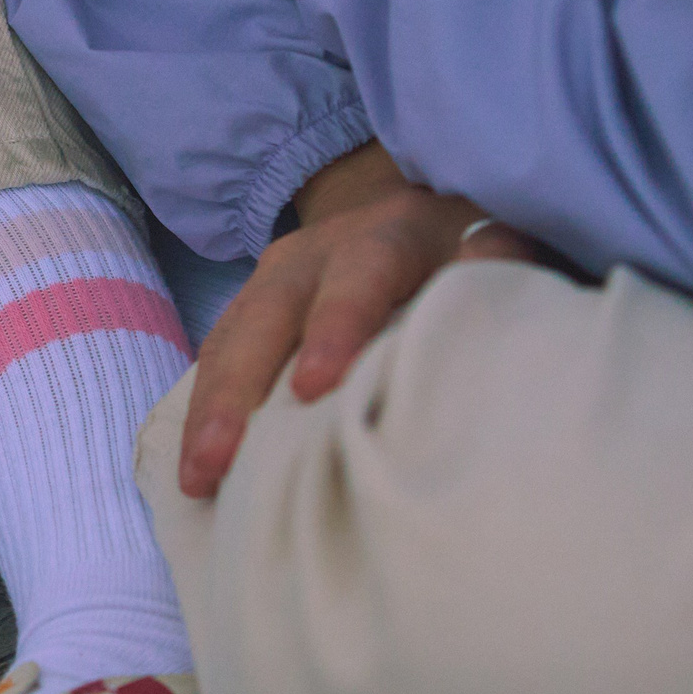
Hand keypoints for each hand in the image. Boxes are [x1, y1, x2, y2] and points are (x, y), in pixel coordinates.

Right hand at [177, 161, 542, 498]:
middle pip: (266, 315)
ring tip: (196, 478)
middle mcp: (316, 254)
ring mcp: (273, 282)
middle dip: (238, 390)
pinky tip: (195, 466)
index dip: (335, 328)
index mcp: (384, 237)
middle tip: (219, 458)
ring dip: (208, 411)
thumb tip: (486, 270)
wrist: (410, 215)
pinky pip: (218, 359)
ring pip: (230, 340)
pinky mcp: (252, 312)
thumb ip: (496, 261)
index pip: (358, 278)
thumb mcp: (492, 242)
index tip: (315, 387)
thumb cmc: (461, 250)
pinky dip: (204, 411)